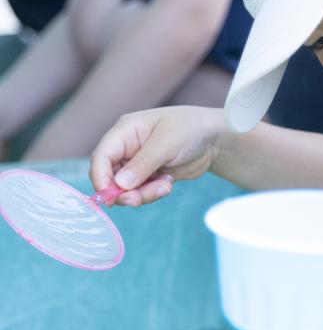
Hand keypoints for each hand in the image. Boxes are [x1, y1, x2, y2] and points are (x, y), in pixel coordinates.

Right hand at [90, 106, 224, 206]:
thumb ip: (143, 164)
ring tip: (165, 186)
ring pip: (126, 188)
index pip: (101, 156)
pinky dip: (152, 193)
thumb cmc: (190, 129)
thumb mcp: (167, 143)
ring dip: (143, 194)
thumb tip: (120, 185)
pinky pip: (141, 192)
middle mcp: (127, 147)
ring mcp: (137, 163)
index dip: (101, 178)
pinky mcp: (149, 175)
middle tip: (138, 200)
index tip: (109, 198)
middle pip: (110, 176)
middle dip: (123, 192)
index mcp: (125, 131)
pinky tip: (168, 183)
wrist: (214, 138)